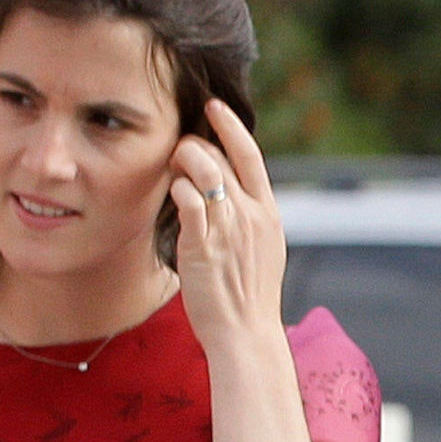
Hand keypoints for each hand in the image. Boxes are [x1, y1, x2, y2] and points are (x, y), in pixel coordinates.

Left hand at [169, 100, 286, 359]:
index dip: (230, 125)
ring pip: (203, 169)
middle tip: (178, 155)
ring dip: (181, 160)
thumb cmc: (249, 298)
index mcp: (268, 213)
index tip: (213, 107)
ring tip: (172, 170)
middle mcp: (250, 215)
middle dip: (194, 146)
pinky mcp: (203, 245)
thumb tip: (231, 193)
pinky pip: (188, 199)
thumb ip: (250, 218)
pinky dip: (177, 188)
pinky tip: (172, 193)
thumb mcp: (263, 250)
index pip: (250, 155)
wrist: (247, 335)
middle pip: (219, 157)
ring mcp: (227, 228)